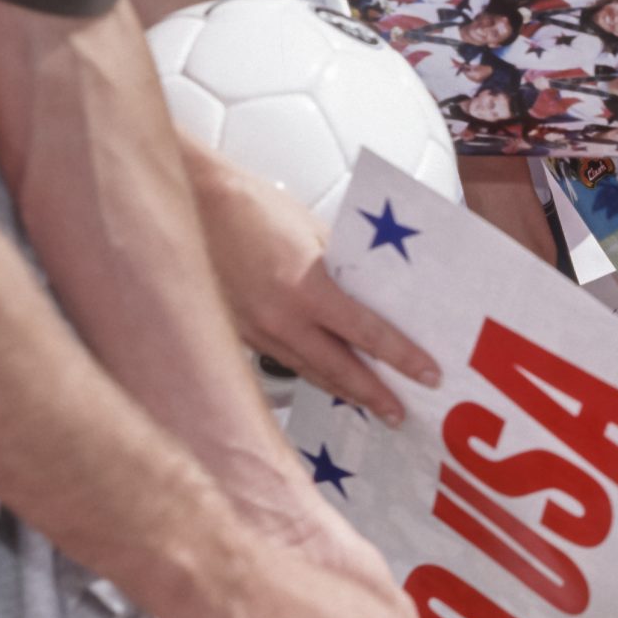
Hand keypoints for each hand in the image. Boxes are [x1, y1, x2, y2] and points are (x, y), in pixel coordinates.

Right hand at [190, 143, 440, 425]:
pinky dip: (312, 372)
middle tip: (401, 413)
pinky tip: (328, 378)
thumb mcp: (313, 232)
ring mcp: (256, 331)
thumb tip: (374, 295)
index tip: (427, 375)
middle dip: (374, 395)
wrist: (190, 204)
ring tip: (372, 405)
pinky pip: (285, 360)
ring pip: (310, 372)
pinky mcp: (239, 333)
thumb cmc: (250, 207)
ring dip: (344, 391)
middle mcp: (280, 319)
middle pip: (339, 370)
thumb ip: (344, 269)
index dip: (401, 358)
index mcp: (305, 289)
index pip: (367, 334)